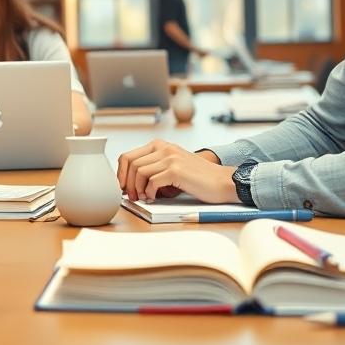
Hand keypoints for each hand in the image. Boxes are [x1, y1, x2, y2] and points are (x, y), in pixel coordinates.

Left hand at [116, 140, 237, 203]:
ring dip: (137, 188)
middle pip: (130, 163)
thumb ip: (154, 168)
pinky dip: (149, 192)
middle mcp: (164, 148)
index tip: (122, 188)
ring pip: (139, 172)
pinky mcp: (176, 170)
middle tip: (130, 196)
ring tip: (142, 198)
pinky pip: (152, 181)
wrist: (222, 181)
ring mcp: (170, 157)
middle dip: (126, 182)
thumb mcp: (173, 166)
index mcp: (160, 145)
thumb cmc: (197, 178)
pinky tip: (153, 198)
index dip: (121, 174)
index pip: (128, 156)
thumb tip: (130, 183)